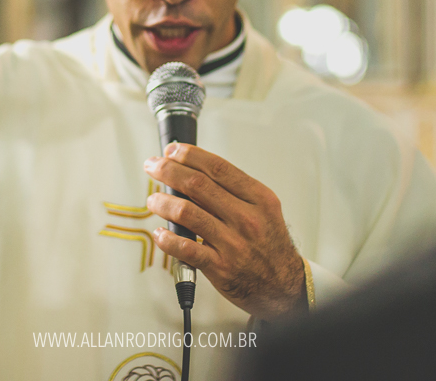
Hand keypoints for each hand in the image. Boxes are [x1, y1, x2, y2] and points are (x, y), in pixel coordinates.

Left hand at [144, 143, 306, 320]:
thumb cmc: (268, 244)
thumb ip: (234, 191)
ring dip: (163, 202)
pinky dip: (167, 238)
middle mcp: (247, 218)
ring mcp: (233, 243)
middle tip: (153, 166)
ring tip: (154, 200)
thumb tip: (193, 172)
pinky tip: (160, 233)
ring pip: (187, 212)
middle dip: (168, 170)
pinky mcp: (220, 268)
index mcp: (258, 198)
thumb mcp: (263, 209)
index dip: (189, 155)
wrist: (283, 285)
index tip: (173, 150)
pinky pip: (185, 248)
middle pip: (197, 185)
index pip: (218, 168)